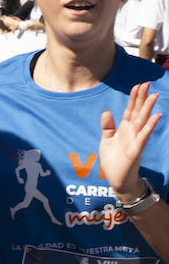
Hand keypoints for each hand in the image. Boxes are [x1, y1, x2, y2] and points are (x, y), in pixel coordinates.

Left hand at [100, 82, 162, 200]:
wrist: (117, 179)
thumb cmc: (113, 160)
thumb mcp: (106, 140)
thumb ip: (107, 126)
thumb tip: (107, 111)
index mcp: (124, 129)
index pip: (130, 110)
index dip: (134, 98)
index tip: (138, 85)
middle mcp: (131, 132)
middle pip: (138, 111)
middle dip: (142, 98)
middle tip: (147, 83)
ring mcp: (135, 139)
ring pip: (142, 120)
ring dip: (148, 108)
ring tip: (154, 95)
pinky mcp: (136, 149)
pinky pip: (144, 135)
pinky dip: (150, 125)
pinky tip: (157, 116)